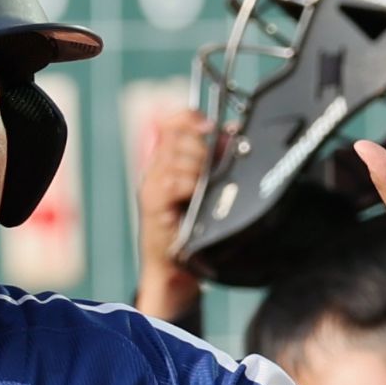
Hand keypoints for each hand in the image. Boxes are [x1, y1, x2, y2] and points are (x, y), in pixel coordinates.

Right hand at [135, 108, 212, 319]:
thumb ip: (217, 158)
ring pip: (178, 157)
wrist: (174, 267)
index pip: (173, 121)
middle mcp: (155, 167)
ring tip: (202, 187)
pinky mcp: (152, 200)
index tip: (209, 126)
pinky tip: (195, 196)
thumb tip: (234, 131)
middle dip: (201, 148)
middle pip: (179, 136)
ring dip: (198, 169)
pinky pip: (175, 180)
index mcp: (167, 159)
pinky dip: (190, 185)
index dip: (190, 117)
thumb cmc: (192, 229)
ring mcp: (152, 182)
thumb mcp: (207, 187)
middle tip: (210, 169)